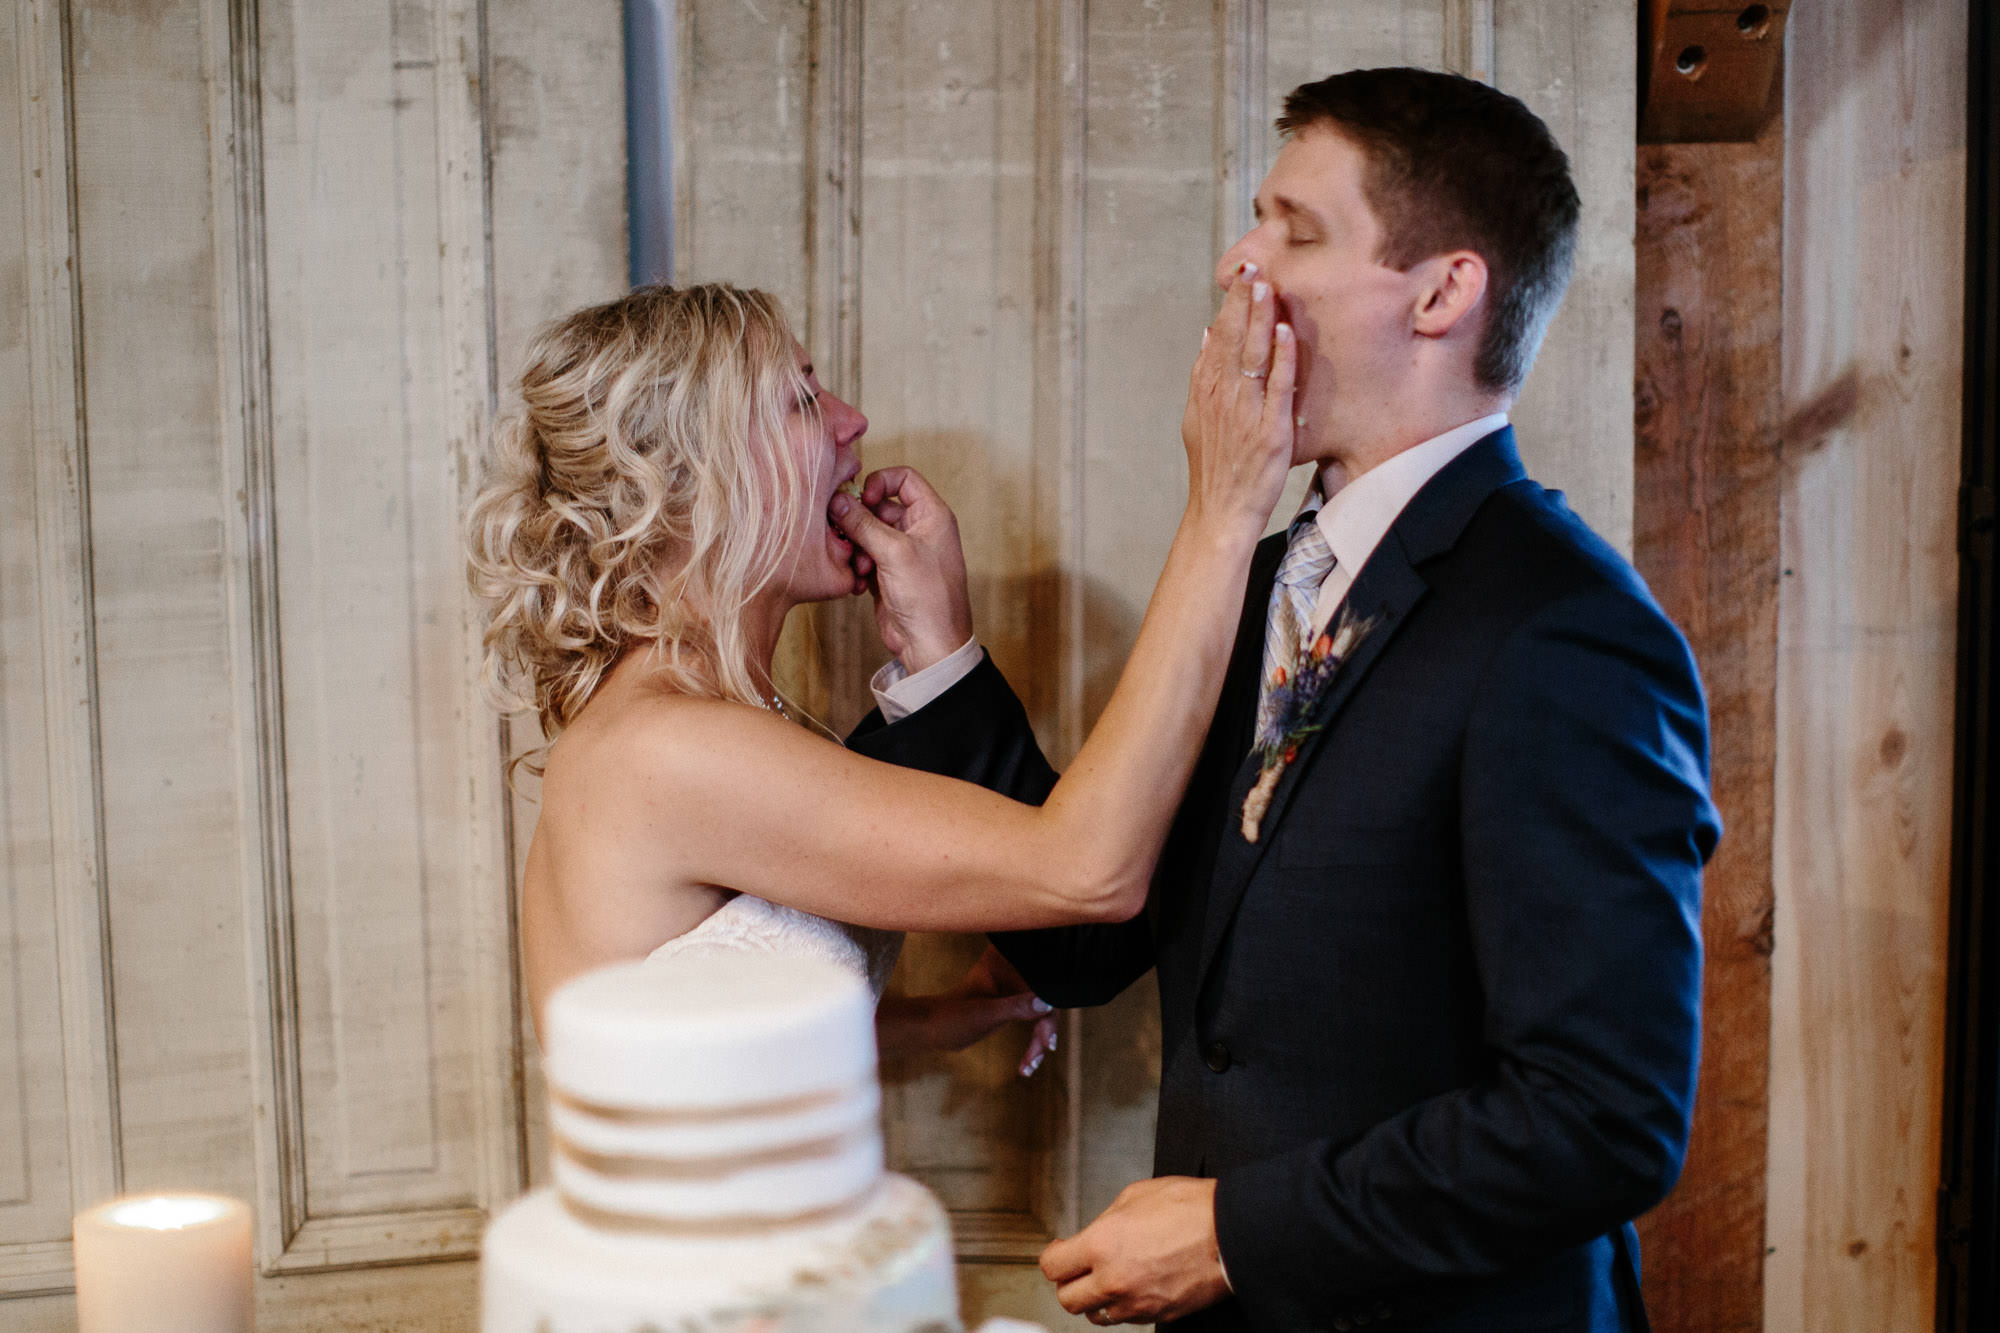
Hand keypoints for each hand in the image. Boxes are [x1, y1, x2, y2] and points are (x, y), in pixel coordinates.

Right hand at [830, 466, 974, 673]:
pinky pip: (864, 556)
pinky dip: (857, 565)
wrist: (930, 644)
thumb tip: (837, 501)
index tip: (862, 499)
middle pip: (879, 506)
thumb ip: (864, 523)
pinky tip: (857, 582)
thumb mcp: (894, 552)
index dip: (879, 482)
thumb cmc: (928, 597)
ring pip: (867, 533)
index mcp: (931, 515)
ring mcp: (902, 552)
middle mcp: (918, 529)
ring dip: (856, 546)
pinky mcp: (887, 572)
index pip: (904, 478)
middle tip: (845, 534)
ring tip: (858, 566)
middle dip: (860, 521)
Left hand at [874, 945, 1058, 1073]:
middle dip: (1045, 1029)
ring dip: (1040, 1041)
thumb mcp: (984, 1013)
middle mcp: (1015, 971)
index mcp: (1007, 963)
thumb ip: (1016, 1006)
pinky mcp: (1015, 1003)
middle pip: (1046, 999)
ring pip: (1043, 1013)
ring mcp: (1016, 988)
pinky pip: (1035, 1021)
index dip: (1049, 1009)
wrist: (932, 1027)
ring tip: (1030, 1066)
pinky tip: (1028, 1064)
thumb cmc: (951, 1016)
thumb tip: (1047, 1003)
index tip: (1046, 1038)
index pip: (1041, 984)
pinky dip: (1034, 1043)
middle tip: (1042, 1051)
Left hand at [1041, 1177, 1229, 1324]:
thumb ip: (1106, 1220)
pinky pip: (1126, 1319)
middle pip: (1068, 1300)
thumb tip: (1095, 1233)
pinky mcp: (1157, 1315)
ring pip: (1096, 1315)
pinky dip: (1122, 1306)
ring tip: (1106, 1279)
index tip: (1059, 1251)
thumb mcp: (1136, 1196)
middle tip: (1076, 1269)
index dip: (1053, 1257)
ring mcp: (1136, 1303)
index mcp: (1102, 1245)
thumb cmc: (1191, 1209)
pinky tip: (1132, 1286)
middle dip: (1068, 1283)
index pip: (1054, 1267)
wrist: (1232, 1234)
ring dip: (1095, 1298)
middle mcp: (1114, 1280)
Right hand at [1182, 261, 1296, 529]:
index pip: (1219, 337)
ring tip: (1267, 286)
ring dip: (1259, 319)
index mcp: (1206, 391)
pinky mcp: (1270, 431)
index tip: (1241, 273)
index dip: (1230, 304)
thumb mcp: (1197, 417)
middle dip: (1243, 300)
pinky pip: (1276, 388)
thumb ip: (1204, 374)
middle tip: (1254, 265)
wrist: (1221, 512)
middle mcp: (1223, 397)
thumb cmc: (1216, 467)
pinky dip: (1280, 359)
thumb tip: (1208, 333)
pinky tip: (1284, 332)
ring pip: (1252, 356)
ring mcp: (1246, 413)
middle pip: (1233, 339)